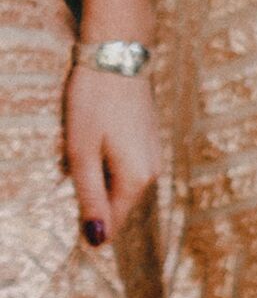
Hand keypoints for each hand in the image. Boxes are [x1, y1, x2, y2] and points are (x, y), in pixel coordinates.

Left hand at [64, 64, 160, 240]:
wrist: (117, 58)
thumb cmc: (94, 104)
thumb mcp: (82, 153)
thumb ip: (90, 197)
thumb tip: (97, 239)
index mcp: (138, 179)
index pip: (111, 223)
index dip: (84, 225)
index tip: (62, 212)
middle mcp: (153, 171)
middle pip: (117, 205)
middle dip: (92, 203)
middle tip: (66, 178)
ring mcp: (153, 154)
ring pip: (120, 186)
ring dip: (98, 183)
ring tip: (78, 159)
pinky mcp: (149, 140)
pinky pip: (125, 169)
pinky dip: (105, 167)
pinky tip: (92, 146)